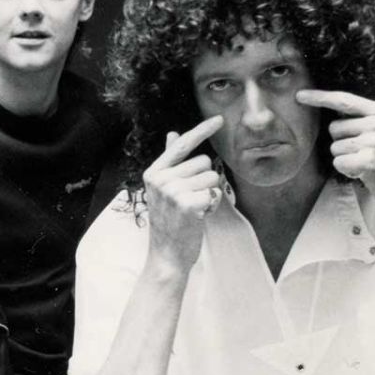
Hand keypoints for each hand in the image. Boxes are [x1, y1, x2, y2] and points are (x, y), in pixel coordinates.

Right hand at [141, 115, 225, 271]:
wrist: (166, 255)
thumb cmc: (169, 222)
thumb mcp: (165, 189)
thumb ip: (171, 162)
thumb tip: (173, 134)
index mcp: (154, 172)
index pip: (182, 145)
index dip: (202, 130)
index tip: (219, 119)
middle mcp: (160, 178)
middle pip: (204, 161)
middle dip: (205, 180)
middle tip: (191, 200)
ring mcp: (172, 190)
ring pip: (212, 177)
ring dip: (210, 193)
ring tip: (194, 209)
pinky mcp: (187, 203)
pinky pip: (214, 193)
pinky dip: (212, 205)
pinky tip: (198, 217)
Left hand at [296, 89, 374, 219]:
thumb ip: (367, 120)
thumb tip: (335, 114)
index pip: (345, 100)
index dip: (319, 97)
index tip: (299, 96)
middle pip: (334, 128)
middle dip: (342, 143)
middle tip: (365, 154)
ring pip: (335, 147)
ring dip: (346, 159)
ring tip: (368, 164)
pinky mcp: (369, 161)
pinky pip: (339, 163)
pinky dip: (348, 171)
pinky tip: (366, 174)